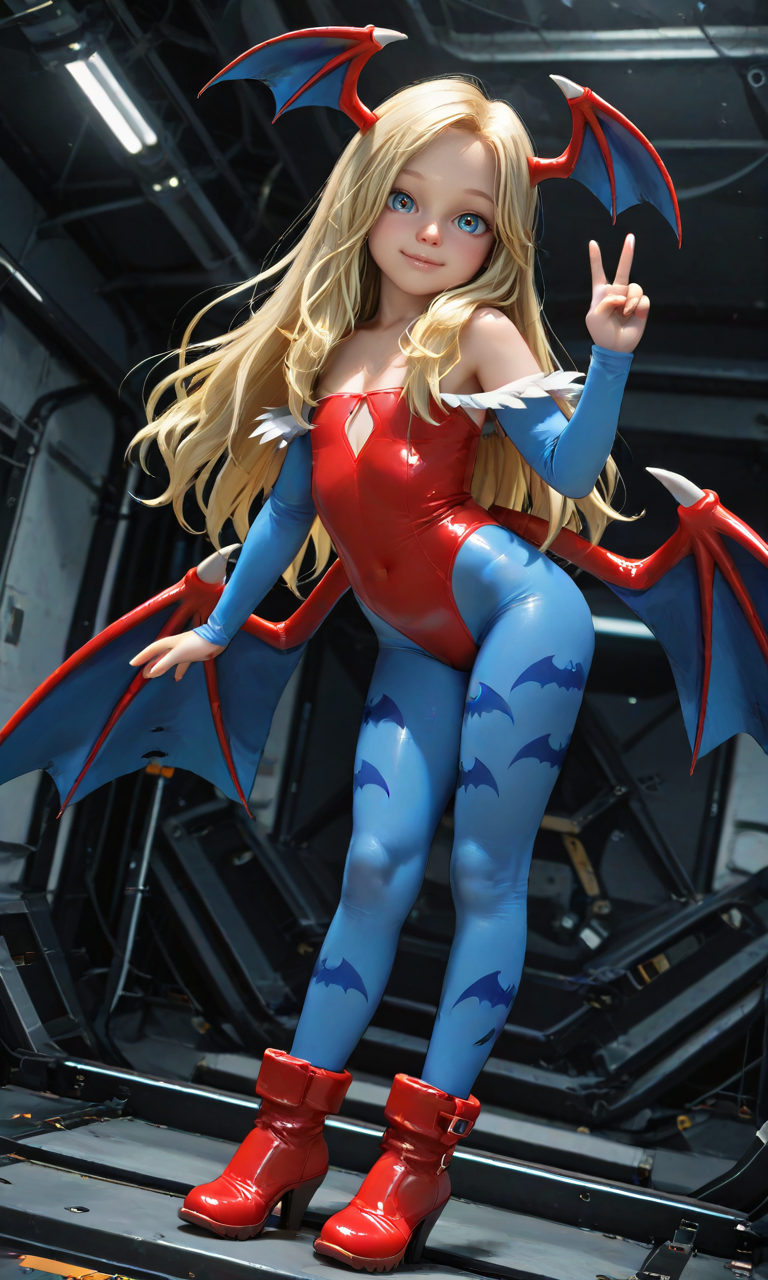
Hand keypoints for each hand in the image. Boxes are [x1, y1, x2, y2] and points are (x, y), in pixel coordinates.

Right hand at [129, 630, 224, 681]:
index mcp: (169, 643)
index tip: (132, 664)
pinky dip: (178, 670)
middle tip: (143, 675)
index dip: (142, 656)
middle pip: (158, 656)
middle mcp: (174, 646)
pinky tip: (177, 678)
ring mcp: (183, 650)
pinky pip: (181, 664)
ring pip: (168, 660)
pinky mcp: (192, 655)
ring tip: (154, 677)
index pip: (152, 650)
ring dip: (162, 668)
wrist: (217, 639)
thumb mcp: (179, 654)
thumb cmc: (197, 644)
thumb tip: (151, 672)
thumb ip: (165, 663)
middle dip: (150, 664)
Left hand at [585, 234, 649, 353]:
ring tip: (625, 312)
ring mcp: (630, 298)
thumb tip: (622, 295)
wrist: (615, 347)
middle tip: (630, 237)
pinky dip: (637, 306)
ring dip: (630, 300)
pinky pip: (643, 299)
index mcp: (602, 293)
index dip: (596, 258)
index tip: (592, 243)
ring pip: (635, 287)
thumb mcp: (594, 316)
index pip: (598, 273)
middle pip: (624, 269)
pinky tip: (632, 314)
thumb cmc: (601, 332)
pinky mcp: (641, 305)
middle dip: (627, 253)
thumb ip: (605, 301)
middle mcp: (617, 292)